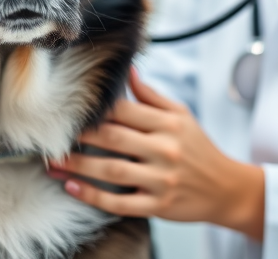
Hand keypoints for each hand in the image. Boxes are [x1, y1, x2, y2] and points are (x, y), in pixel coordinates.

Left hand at [48, 67, 264, 239]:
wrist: (227, 189)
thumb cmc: (199, 149)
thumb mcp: (182, 116)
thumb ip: (152, 97)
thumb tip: (126, 73)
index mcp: (169, 124)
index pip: (124, 111)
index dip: (94, 110)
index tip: (68, 110)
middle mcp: (165, 150)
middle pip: (113, 139)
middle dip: (78, 138)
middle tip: (50, 136)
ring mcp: (161, 180)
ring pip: (111, 171)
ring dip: (77, 167)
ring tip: (51, 163)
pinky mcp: (158, 206)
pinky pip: (120, 203)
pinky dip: (93, 196)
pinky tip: (71, 187)